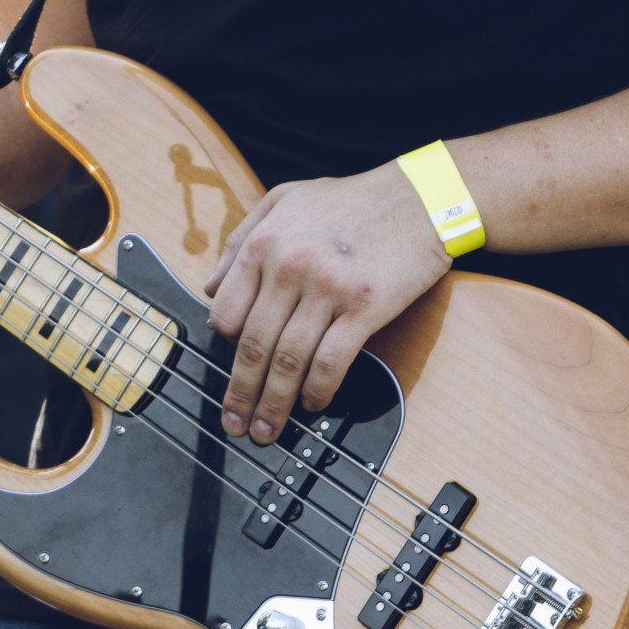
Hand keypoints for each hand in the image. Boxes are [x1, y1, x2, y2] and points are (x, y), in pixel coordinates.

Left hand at [206, 164, 449, 442]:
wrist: (418, 198)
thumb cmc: (349, 201)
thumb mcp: (283, 200)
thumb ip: (242, 239)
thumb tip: (210, 288)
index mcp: (265, 243)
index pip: (227, 313)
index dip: (225, 348)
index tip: (230, 369)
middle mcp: (289, 267)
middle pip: (254, 346)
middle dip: (241, 393)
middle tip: (235, 424)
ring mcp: (328, 289)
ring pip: (289, 360)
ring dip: (274, 403)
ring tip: (268, 430)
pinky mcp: (365, 306)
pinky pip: (332, 361)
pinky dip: (318, 390)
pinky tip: (312, 404)